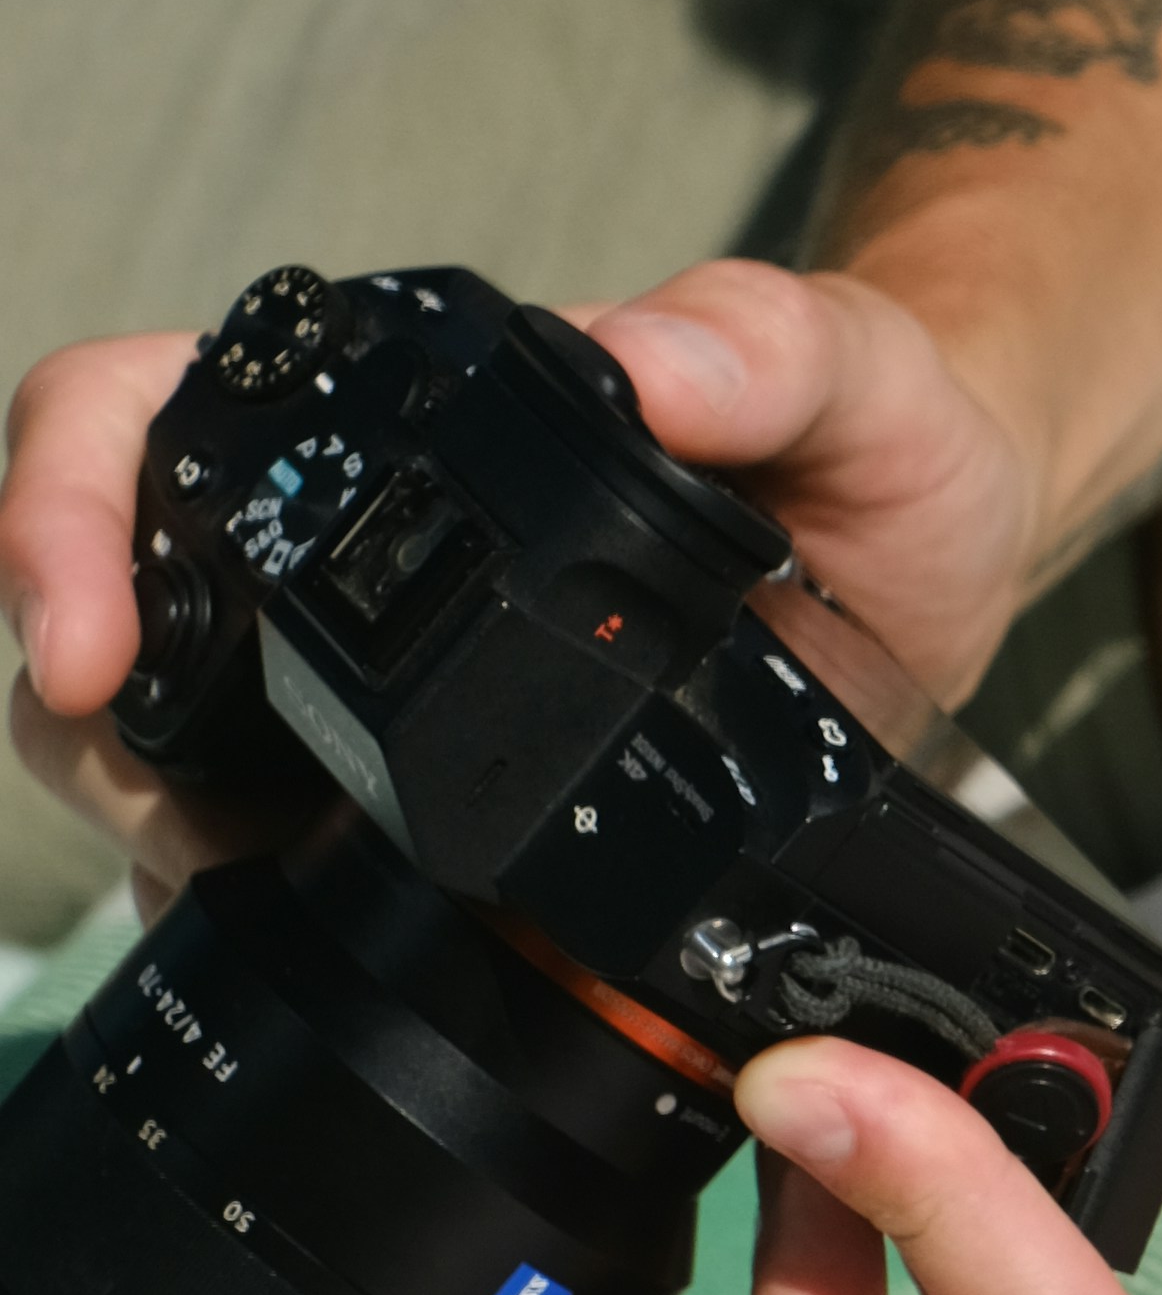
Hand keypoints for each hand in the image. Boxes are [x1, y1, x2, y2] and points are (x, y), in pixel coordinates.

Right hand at [3, 260, 1051, 891]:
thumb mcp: (863, 381)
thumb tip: (645, 357)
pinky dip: (264, 916)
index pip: (137, 413)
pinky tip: (326, 954)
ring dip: (157, 829)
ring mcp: (366, 688)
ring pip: (155, 752)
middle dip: (87, 723)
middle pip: (110, 605)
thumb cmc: (882, 451)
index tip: (89, 647)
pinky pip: (280, 870)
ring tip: (248, 883)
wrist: (941, 588)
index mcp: (397, 423)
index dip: (63, 508)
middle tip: (178, 821)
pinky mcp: (415, 814)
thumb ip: (768, 340)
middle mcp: (347, 546)